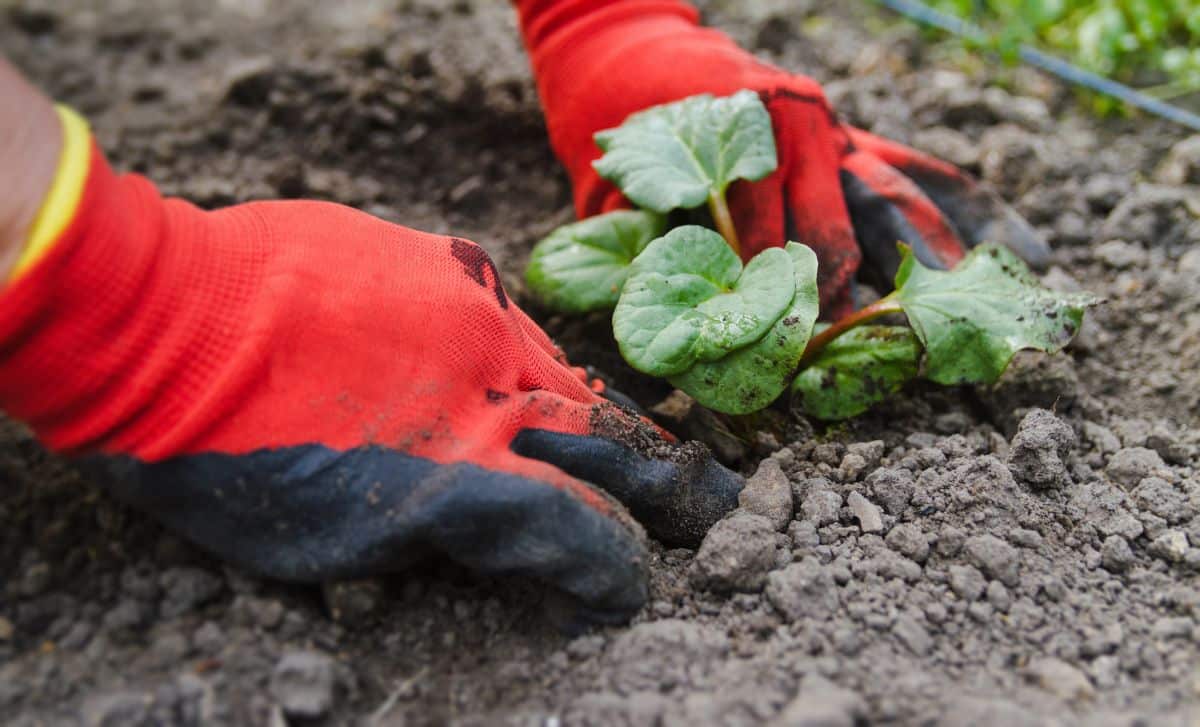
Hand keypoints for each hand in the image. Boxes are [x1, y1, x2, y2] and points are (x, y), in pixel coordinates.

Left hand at [0, 131, 741, 622]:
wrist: (158, 320)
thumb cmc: (220, 457)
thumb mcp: (332, 544)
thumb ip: (439, 532)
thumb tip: (503, 527)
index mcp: (460, 478)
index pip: (585, 531)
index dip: (623, 566)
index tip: (634, 584)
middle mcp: (489, 388)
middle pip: (615, 441)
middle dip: (675, 485)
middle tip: (718, 508)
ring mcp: (474, 314)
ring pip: (574, 373)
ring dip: (613, 420)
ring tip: (644, 444)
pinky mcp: (447, 262)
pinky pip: (514, 318)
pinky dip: (534, 361)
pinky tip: (530, 377)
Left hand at [515, 0, 1048, 316]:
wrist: (627, 52)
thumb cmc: (616, 138)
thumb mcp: (613, 201)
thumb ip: (649, 259)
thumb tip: (681, 339)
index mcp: (739, 150)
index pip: (770, 250)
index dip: (779, 316)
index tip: (793, 370)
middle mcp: (797, 136)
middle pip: (840, 233)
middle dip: (853, 306)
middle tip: (872, 366)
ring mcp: (829, 131)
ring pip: (893, 199)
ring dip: (930, 261)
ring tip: (968, 315)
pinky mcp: (847, 132)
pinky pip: (916, 164)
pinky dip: (963, 202)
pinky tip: (1012, 241)